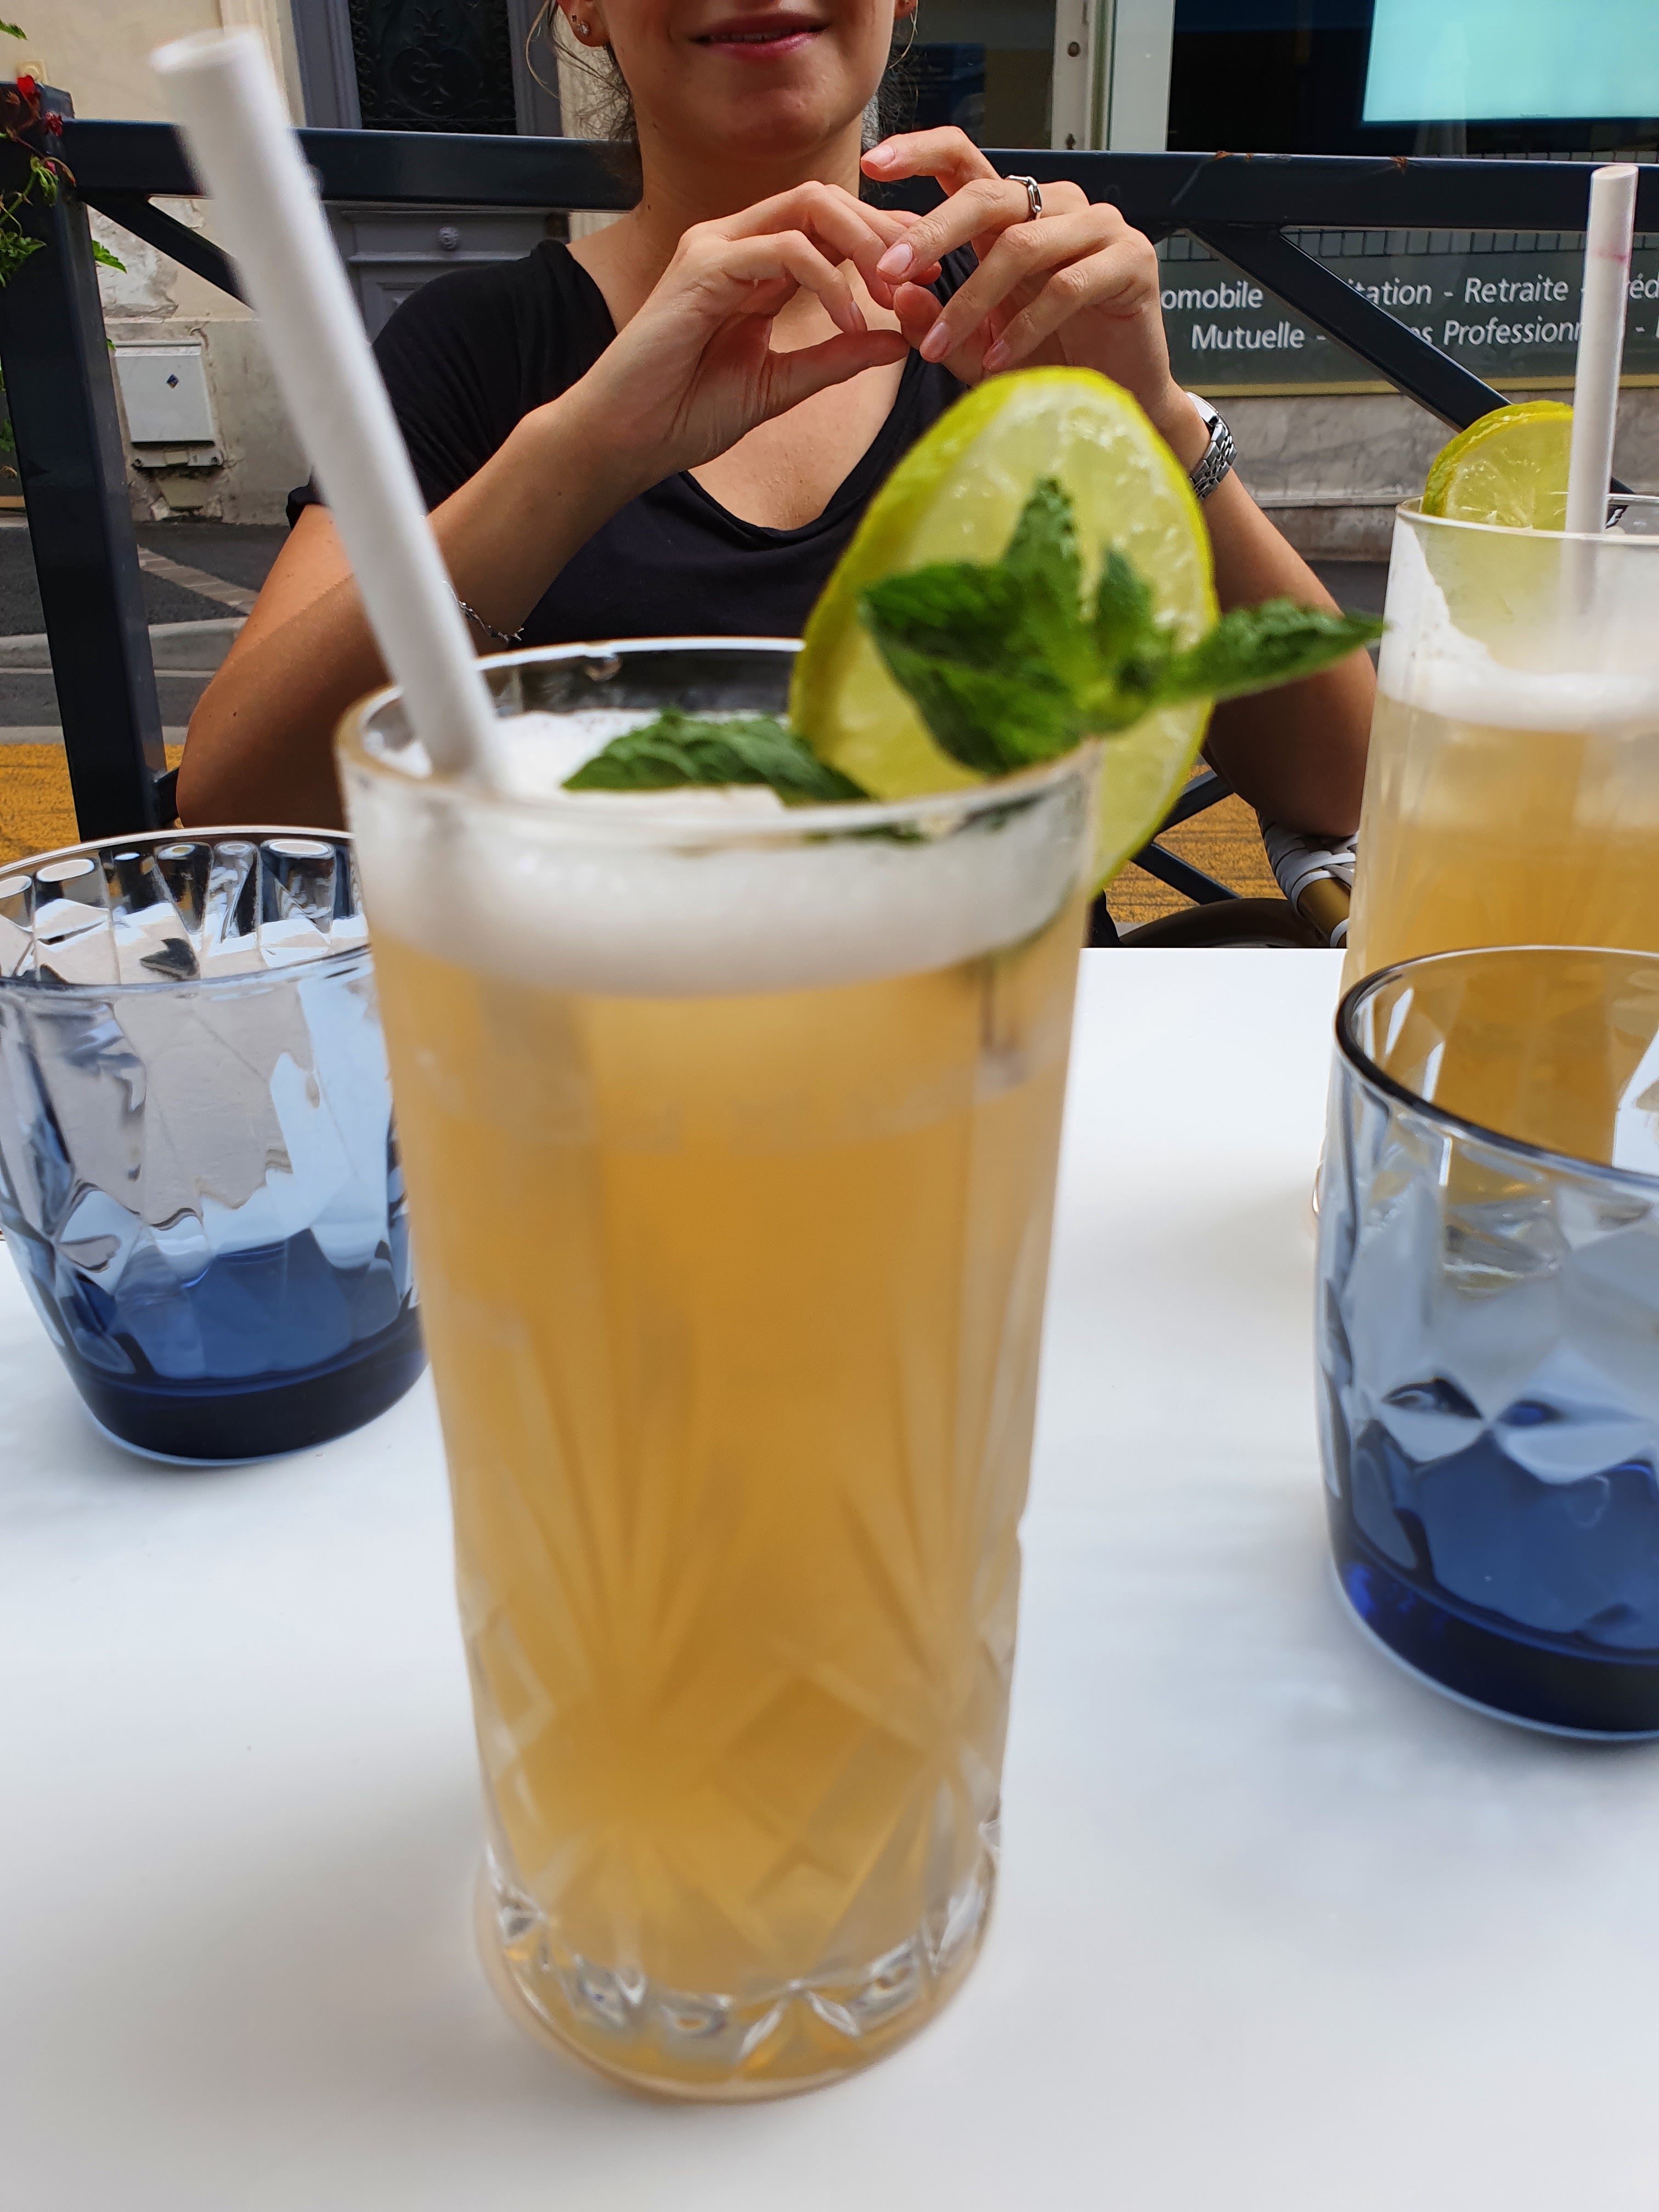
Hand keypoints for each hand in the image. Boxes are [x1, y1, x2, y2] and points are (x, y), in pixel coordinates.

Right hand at [559, 182, 915, 496]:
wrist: (627, 438)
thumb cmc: (687, 413)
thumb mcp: (782, 384)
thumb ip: (836, 358)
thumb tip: (898, 340)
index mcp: (754, 266)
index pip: (829, 225)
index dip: (882, 242)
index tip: (926, 281)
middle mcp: (736, 243)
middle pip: (827, 200)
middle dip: (883, 233)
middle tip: (922, 278)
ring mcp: (716, 247)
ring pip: (810, 208)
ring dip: (863, 246)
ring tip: (892, 295)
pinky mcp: (702, 266)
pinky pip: (783, 250)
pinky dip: (826, 280)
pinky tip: (848, 321)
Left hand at [860, 130, 1197, 456]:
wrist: (1122, 397)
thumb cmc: (1050, 362)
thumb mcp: (977, 346)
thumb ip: (937, 325)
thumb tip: (899, 298)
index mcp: (1017, 213)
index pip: (965, 162)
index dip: (920, 153)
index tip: (871, 165)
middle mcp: (1058, 207)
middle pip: (988, 197)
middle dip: (932, 233)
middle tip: (888, 271)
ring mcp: (1100, 229)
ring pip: (1022, 245)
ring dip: (972, 300)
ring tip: (938, 348)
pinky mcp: (1132, 262)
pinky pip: (1065, 287)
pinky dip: (1023, 328)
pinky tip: (997, 361)